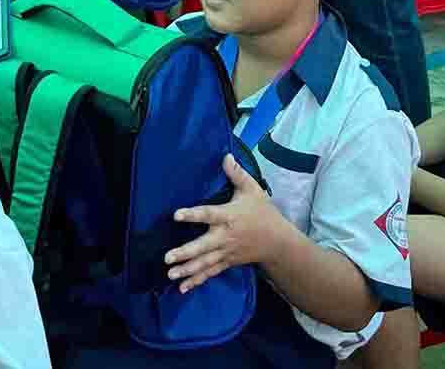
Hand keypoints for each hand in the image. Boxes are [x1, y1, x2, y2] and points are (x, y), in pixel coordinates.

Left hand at [166, 153, 290, 292]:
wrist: (278, 242)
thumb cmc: (262, 212)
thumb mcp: (253, 190)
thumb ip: (237, 174)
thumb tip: (225, 155)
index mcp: (228, 216)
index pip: (208, 214)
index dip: (192, 214)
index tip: (176, 215)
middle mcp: (224, 236)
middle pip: (203, 246)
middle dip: (185, 253)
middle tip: (167, 257)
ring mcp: (225, 252)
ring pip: (204, 263)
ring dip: (187, 269)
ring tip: (170, 274)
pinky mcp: (226, 262)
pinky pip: (210, 272)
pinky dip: (197, 281)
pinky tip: (181, 288)